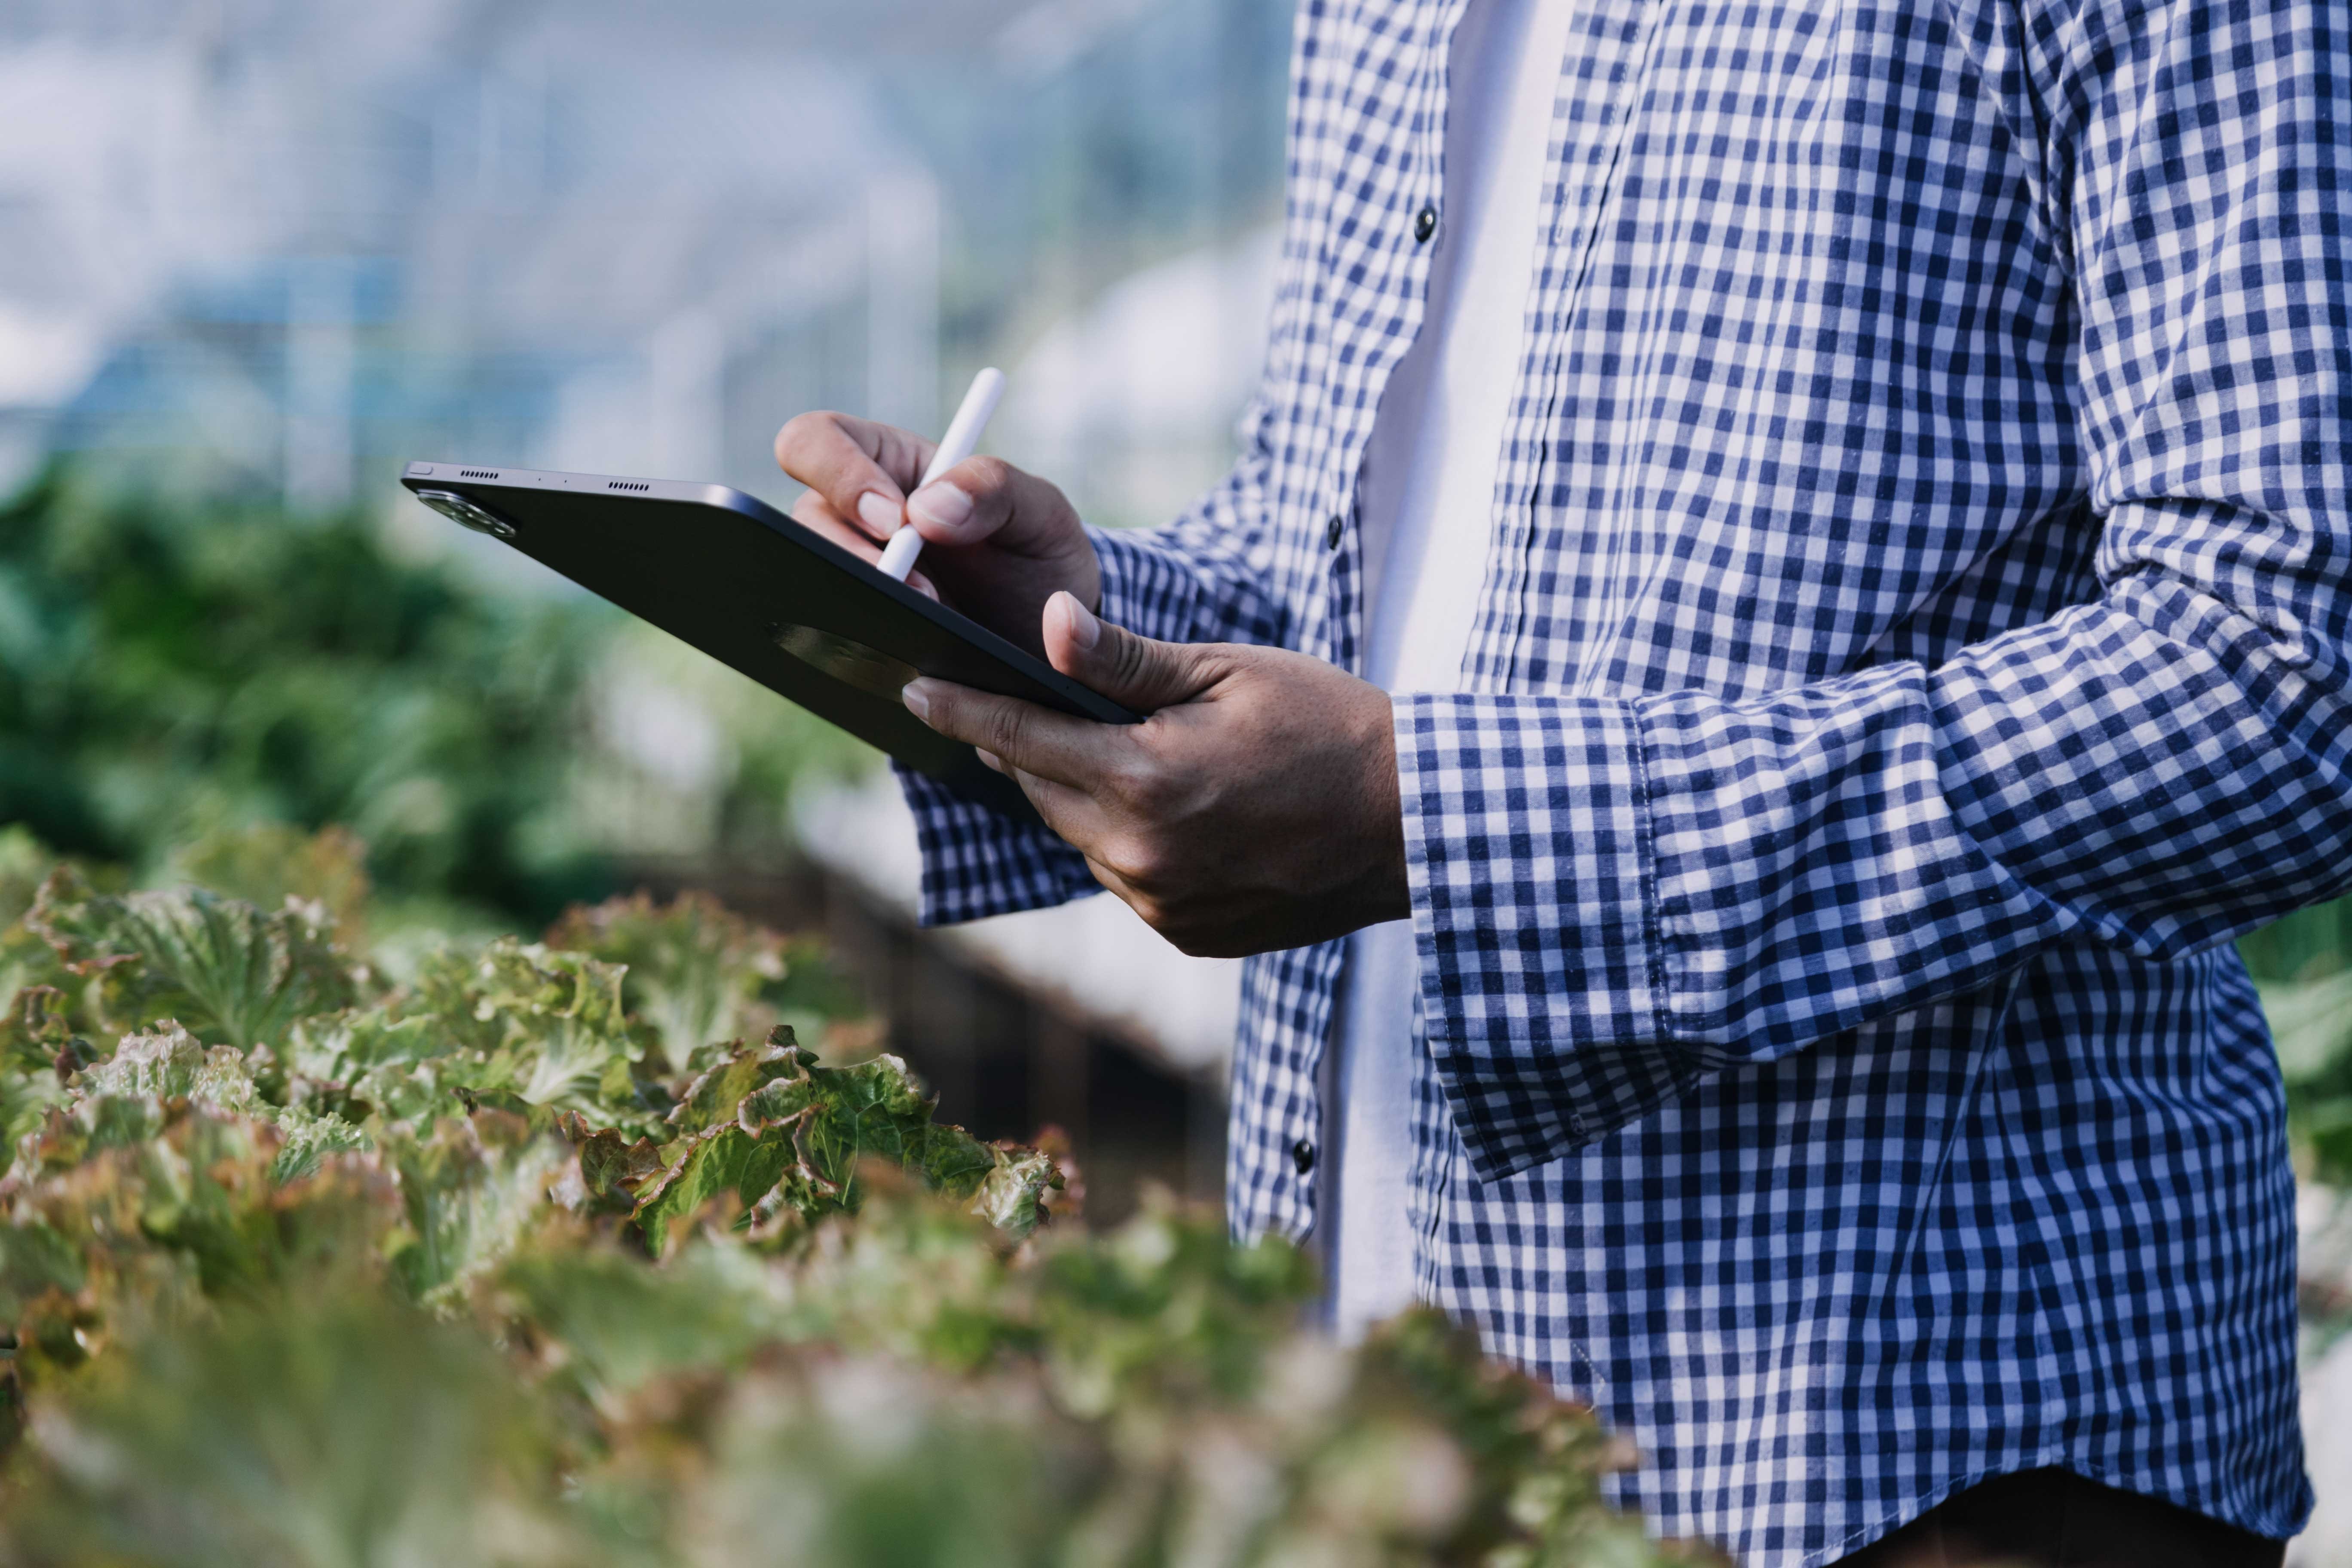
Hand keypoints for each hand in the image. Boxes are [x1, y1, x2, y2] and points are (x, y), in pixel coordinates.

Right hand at [772, 410, 1098, 659]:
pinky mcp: (855, 625)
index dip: (839, 473)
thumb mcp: (1039, 511)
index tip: (895, 520)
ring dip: (865, 598)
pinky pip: (829, 632)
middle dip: (853, 553)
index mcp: (885, 463)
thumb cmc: (1037, 553)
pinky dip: (861, 639)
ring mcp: (851, 573)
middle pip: (803, 520)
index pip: (818, 441)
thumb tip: (925, 509)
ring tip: (931, 616)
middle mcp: (853, 517)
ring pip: (810, 578)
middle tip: (917, 588)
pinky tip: (907, 651)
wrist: (1051, 633)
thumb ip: (994, 489)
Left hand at [900, 592, 1408, 957]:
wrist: (1413, 822)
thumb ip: (1125, 661)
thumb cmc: (1328, 726)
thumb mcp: (1227, 672)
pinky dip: (1130, 840)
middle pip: (1043, 793)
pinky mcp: (1185, 933)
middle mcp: (1140, 856)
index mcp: (1144, 781)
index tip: (914, 688)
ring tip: (1129, 755)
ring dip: (1086, 797)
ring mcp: (1161, 905)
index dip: (962, 710)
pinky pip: (1127, 878)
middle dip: (1029, 749)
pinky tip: (1178, 810)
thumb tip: (1042, 625)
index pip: (1019, 739)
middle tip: (1023, 707)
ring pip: (1082, 838)